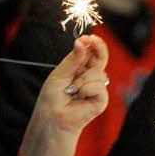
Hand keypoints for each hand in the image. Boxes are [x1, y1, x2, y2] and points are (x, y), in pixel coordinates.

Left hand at [19, 36, 109, 155]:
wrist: (53, 117)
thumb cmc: (53, 98)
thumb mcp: (60, 74)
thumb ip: (73, 59)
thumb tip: (82, 43)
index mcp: (80, 69)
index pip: (91, 53)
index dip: (93, 44)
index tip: (90, 37)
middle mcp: (90, 77)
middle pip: (102, 58)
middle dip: (99, 48)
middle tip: (92, 41)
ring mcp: (97, 88)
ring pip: (99, 72)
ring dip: (83, 79)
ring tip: (72, 90)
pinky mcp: (101, 100)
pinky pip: (100, 86)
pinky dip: (87, 89)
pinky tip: (79, 96)